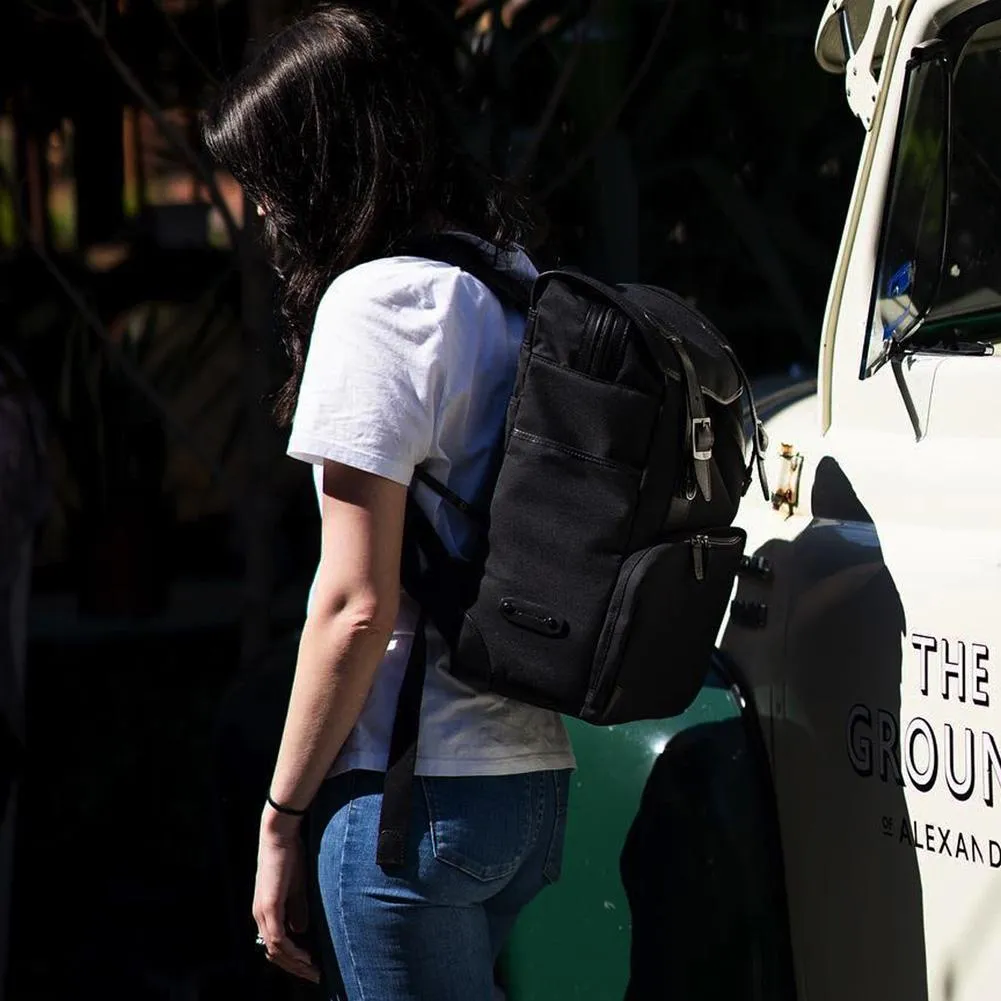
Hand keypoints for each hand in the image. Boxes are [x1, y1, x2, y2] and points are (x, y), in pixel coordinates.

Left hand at [252, 808, 319, 982]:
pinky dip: (292, 952)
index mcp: (265, 911)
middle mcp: (260, 916)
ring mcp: (263, 912)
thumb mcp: (296, 887)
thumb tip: (300, 931)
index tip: (312, 966)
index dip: (293, 959)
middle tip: (315, 976)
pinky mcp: (270, 907)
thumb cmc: (289, 856)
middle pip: (275, 954)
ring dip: (296, 964)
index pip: (276, 944)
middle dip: (296, 968)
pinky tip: (306, 957)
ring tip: (314, 971)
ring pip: (276, 951)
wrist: (279, 835)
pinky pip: (279, 939)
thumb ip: (297, 909)